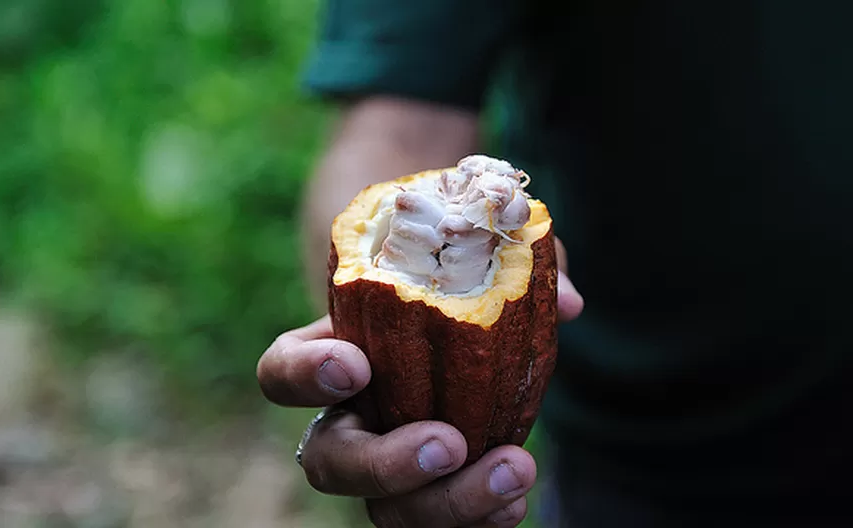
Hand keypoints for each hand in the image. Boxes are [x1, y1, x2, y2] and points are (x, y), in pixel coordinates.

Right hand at [256, 241, 582, 526]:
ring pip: (385, 510)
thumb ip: (513, 272)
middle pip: (329, 462)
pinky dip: (476, 522)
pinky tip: (514, 503)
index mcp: (338, 353)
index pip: (283, 371)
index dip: (306, 375)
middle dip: (384, 464)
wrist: (466, 330)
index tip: (357, 364)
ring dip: (447, 504)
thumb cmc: (457, 286)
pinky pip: (436, 526)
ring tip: (513, 471)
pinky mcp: (428, 494)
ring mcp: (388, 464)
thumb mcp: (479, 263)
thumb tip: (568, 303)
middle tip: (446, 443)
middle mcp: (350, 418)